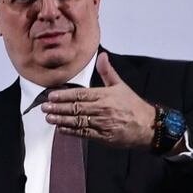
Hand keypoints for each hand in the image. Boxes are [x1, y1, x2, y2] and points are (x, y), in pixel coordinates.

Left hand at [41, 52, 156, 148]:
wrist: (148, 126)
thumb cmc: (133, 105)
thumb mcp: (121, 85)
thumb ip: (107, 71)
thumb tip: (102, 55)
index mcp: (105, 95)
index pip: (81, 94)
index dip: (64, 95)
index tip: (51, 96)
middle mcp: (102, 109)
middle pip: (76, 108)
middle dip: (58, 108)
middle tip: (44, 107)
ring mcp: (102, 124)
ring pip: (78, 121)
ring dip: (61, 120)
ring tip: (49, 118)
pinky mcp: (103, 136)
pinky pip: (84, 134)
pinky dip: (71, 132)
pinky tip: (61, 129)